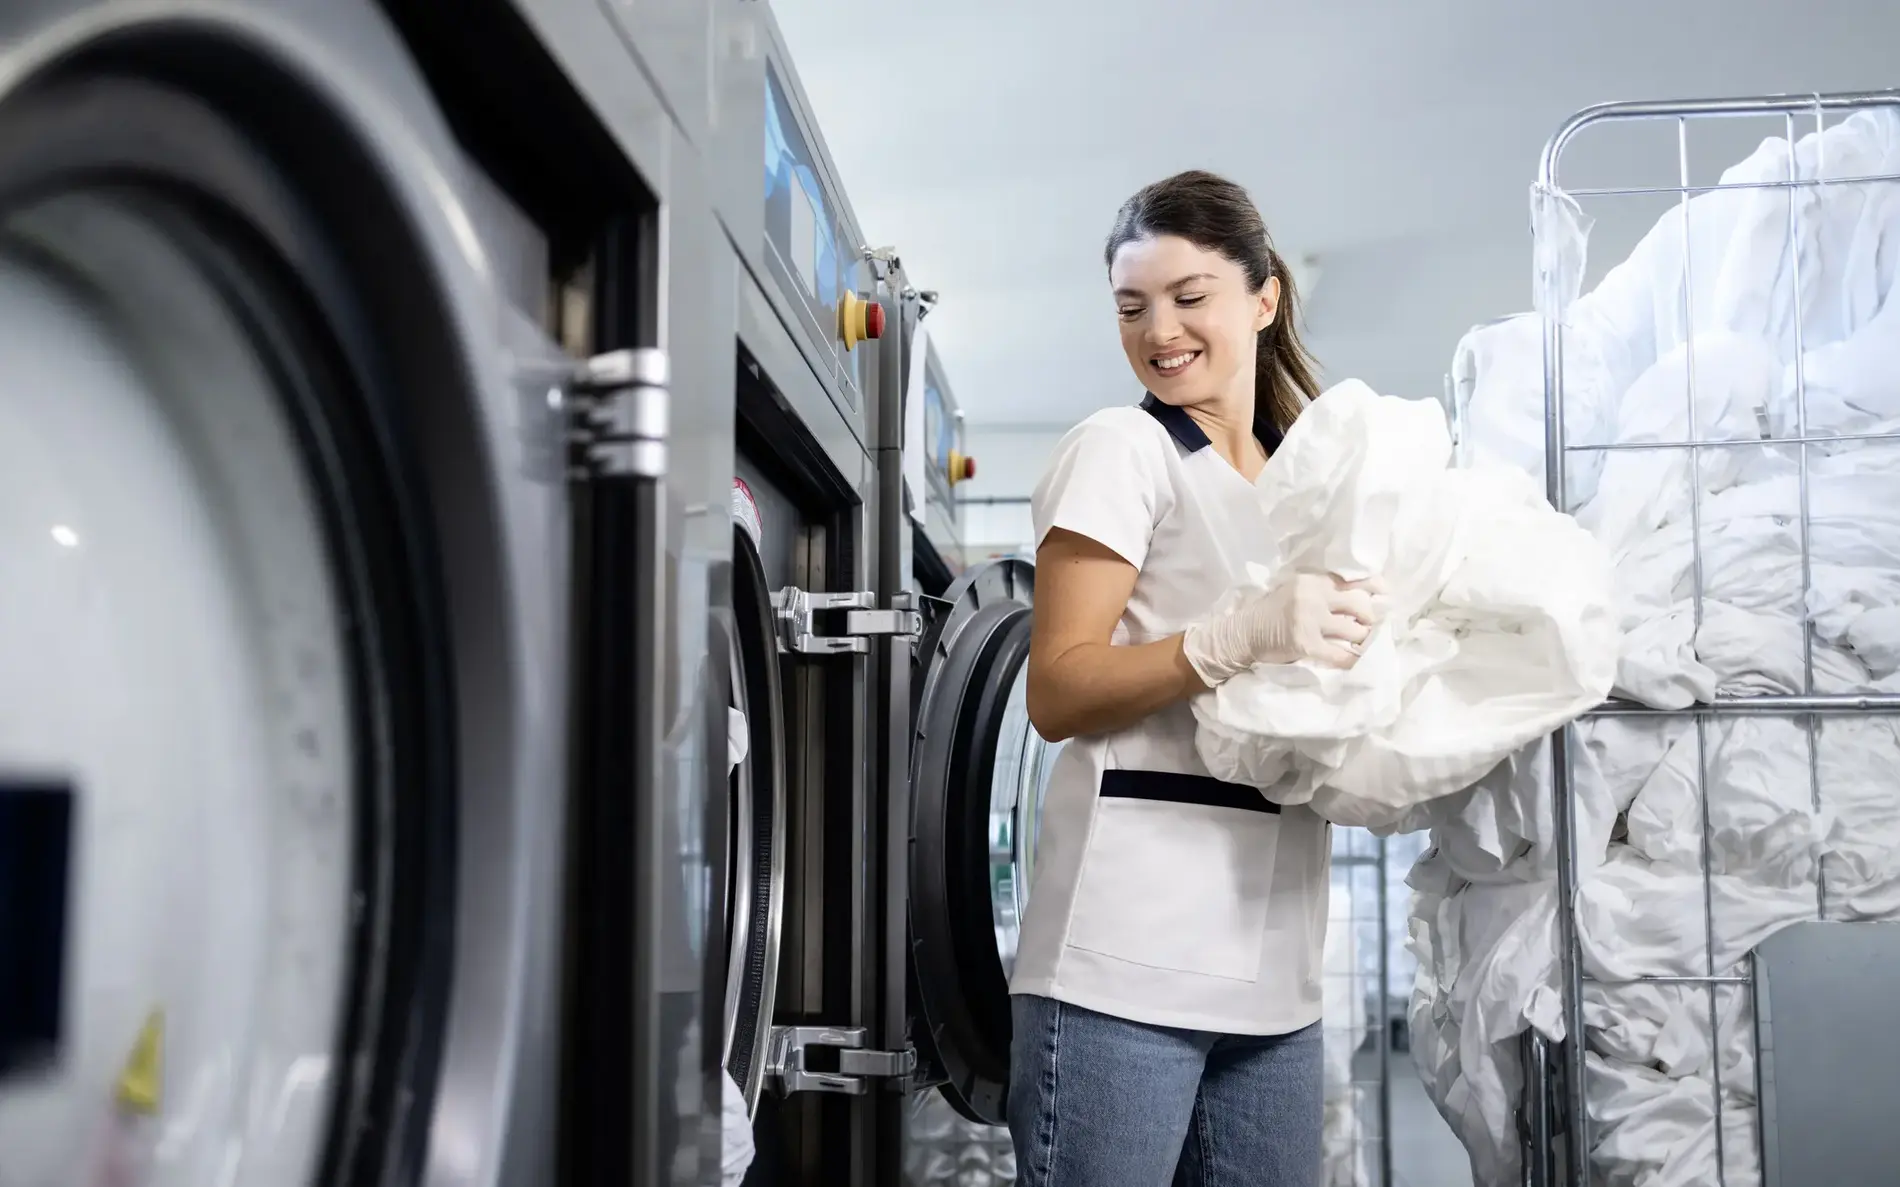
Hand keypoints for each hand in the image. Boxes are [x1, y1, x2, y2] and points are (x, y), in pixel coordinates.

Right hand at [1183, 572, 1387, 685]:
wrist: (1243, 633)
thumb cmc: (1271, 613)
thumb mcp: (1296, 591)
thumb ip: (1323, 591)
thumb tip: (1361, 600)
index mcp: (1313, 580)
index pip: (1354, 580)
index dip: (1376, 588)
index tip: (1387, 597)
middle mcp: (1314, 596)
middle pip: (1360, 604)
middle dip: (1371, 617)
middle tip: (1371, 627)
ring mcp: (1310, 620)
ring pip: (1354, 630)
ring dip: (1362, 639)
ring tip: (1361, 644)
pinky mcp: (1306, 644)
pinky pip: (1340, 655)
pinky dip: (1352, 660)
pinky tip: (1355, 662)